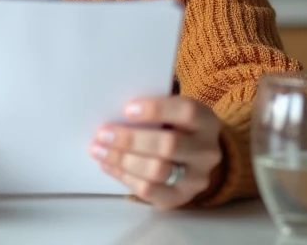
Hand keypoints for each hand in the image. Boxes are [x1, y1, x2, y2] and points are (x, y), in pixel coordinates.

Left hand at [89, 96, 223, 209]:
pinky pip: (149, 191)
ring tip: (99, 150)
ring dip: (122, 160)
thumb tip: (114, 110)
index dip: (157, 109)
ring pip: (157, 171)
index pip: (187, 112)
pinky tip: (108, 165)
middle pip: (169, 145)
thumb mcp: (175, 113)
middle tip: (103, 133)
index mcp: (207, 121)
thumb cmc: (175, 127)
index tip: (127, 109)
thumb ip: (153, 110)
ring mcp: (195, 178)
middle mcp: (207, 151)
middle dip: (131, 139)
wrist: (195, 159)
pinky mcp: (180, 198)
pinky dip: (124, 176)